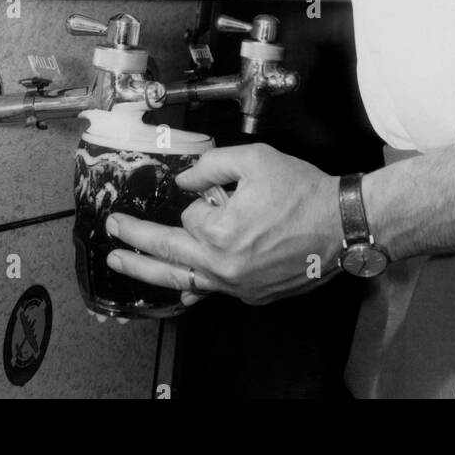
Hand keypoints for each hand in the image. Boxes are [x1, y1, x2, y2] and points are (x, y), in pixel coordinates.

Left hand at [105, 144, 341, 306]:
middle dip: (134, 244)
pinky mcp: (253, 295)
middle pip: (167, 256)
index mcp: (221, 233)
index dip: (202, 198)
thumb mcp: (256, 159)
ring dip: (150, 271)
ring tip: (124, 265)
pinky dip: (191, 291)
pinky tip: (180, 291)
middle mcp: (224, 266)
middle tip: (112, 235)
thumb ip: (213, 165)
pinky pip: (212, 294)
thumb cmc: (304, 192)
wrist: (343, 224)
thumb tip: (186, 180)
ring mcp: (238, 286)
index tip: (221, 192)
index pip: (190, 215)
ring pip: (184, 281)